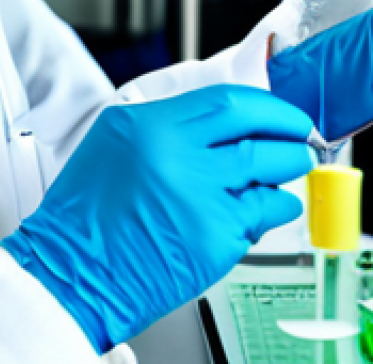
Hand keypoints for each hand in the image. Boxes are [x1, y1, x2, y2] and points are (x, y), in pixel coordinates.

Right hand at [0, 85, 313, 353]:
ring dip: (288, 165)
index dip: (264, 104)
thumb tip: (220, 121)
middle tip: (298, 133)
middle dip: (287, 127)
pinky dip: (276, 208)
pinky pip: (263, 215)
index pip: (224, 101)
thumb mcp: (115, 141)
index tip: (278, 111)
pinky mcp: (214, 238)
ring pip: (267, 169)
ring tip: (290, 167)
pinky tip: (272, 207)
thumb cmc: (88, 214)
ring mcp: (200, 197)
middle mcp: (177, 154)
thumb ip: (165, 123)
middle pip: (253, 128)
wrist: (73, 271)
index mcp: (149, 124)